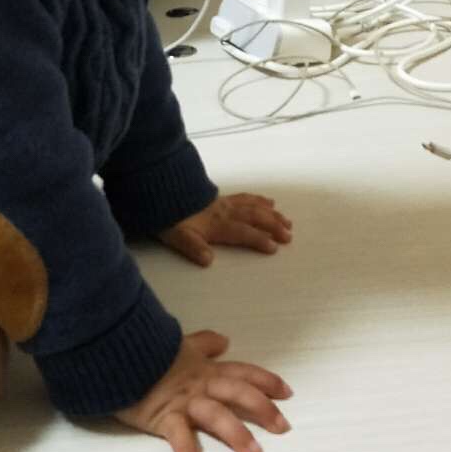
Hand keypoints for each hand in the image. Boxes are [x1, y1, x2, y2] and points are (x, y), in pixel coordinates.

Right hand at [115, 330, 291, 451]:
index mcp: (206, 368)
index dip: (266, 381)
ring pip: (217, 415)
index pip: (243, 372)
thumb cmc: (147, 350)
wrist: (117, 353)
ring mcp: (184, 401)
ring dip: (237, 435)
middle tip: (283, 427)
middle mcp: (201, 384)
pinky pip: (177, 436)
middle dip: (263, 409)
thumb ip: (204, 343)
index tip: (287, 392)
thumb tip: (224, 340)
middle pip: (239, 393)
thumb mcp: (181, 343)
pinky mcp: (163, 416)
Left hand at [158, 193, 292, 266]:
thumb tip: (209, 260)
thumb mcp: (177, 237)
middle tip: (289, 235)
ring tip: (286, 220)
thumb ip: (193, 248)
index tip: (275, 247)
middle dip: (273, 226)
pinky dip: (259, 200)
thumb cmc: (170, 219)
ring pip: (254, 207)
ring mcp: (224, 203)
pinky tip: (267, 201)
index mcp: (217, 224)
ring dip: (271, 214)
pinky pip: (245, 197)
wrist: (161, 191)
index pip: (242, 232)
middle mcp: (225, 212)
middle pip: (254, 218)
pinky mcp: (221, 197)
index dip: (259, 239)